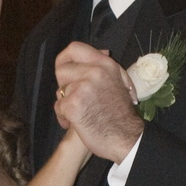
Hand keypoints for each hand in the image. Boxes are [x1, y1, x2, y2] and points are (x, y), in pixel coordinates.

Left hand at [53, 41, 140, 164]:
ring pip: (60, 90)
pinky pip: (58, 107)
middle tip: (73, 96)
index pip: (74, 48)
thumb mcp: (119, 82)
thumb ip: (106, 67)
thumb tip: (102, 51)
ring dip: (65, 103)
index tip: (65, 68)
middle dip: (64, 84)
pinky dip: (64, 118)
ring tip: (78, 113)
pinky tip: (75, 123)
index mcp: (105, 64)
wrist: (126, 138)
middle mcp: (94, 72)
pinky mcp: (74, 105)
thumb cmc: (122, 114)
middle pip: (61, 69)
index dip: (65, 58)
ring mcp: (83, 88)